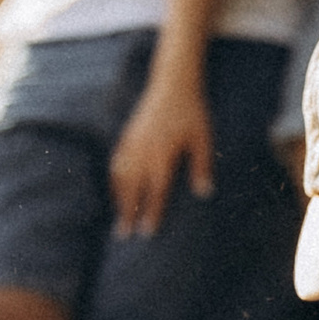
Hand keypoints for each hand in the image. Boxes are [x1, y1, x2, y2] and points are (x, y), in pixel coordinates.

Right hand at [111, 77, 213, 235]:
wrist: (172, 83)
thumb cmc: (192, 112)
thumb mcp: (203, 139)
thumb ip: (201, 167)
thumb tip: (204, 193)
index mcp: (162, 155)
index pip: (155, 191)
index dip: (151, 213)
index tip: (147, 233)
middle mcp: (143, 151)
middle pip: (131, 189)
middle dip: (127, 213)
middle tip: (123, 235)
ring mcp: (132, 143)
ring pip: (120, 178)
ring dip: (118, 200)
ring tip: (118, 219)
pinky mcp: (127, 136)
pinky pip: (116, 163)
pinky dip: (114, 180)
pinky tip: (116, 191)